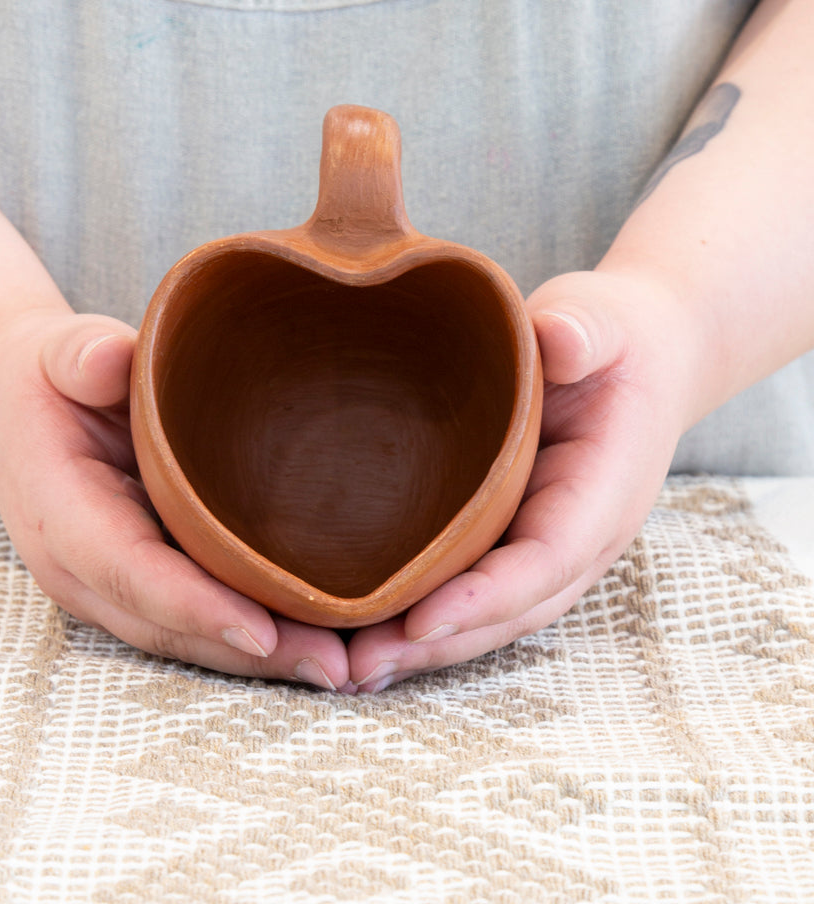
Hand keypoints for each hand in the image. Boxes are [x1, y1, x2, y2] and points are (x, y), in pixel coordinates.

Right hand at [0, 308, 351, 690]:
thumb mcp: (62, 354)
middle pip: (167, 627)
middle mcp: (80, 568)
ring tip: (338, 667)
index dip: (195, 606)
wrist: (16, 409)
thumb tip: (111, 360)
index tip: (263, 630)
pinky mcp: (137, 584)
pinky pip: (192, 623)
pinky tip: (311, 641)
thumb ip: (83, 355)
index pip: (129, 570)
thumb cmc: (50, 380)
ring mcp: (106, 586)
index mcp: (61, 512)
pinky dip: (249, 640)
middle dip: (250, 654)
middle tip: (335, 666)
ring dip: (260, 661)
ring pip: (184, 639)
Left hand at [346, 268, 697, 692]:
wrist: (638, 358)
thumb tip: (560, 342)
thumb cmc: (610, 336)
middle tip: (357, 665)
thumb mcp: (599, 320)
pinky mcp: (521, 539)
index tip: (418, 622)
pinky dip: (431, 621)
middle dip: (439, 644)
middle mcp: (582, 535)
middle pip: (513, 610)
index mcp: (605, 489)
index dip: (486, 597)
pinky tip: (375, 634)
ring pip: (494, 617)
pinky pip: (479, 593)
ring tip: (351, 669)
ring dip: (427, 649)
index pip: (547, 558)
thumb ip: (583, 330)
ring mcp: (553, 545)